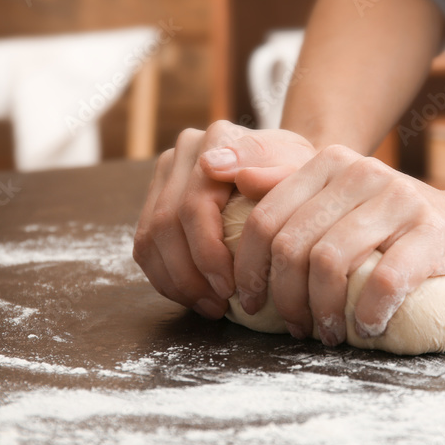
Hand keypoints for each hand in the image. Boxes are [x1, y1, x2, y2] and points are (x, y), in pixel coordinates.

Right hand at [132, 121, 316, 318]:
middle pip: (165, 224)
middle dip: (189, 276)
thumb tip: (214, 167)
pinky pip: (144, 244)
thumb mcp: (300, 174)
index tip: (230, 288)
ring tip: (207, 306)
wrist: (287, 168)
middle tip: (218, 306)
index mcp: (217, 138)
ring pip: (148, 237)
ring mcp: (166, 171)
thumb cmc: (298, 177)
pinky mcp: (155, 194)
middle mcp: (184, 150)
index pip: (194, 205)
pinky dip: (164, 277)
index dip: (206, 254)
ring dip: (174, 281)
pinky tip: (192, 296)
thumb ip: (271, 172)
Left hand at [233, 144, 444, 345]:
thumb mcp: (339, 201)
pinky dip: (366, 314)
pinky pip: (383, 281)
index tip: (251, 303)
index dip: (249, 269)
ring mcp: (401, 199)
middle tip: (291, 327)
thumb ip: (283, 187)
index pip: (265, 218)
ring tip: (327, 333)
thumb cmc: (397, 228)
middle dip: (282, 297)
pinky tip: (365, 328)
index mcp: (331, 162)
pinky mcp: (434, 232)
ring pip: (331, 262)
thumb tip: (216, 167)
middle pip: (293, 244)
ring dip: (322, 311)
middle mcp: (363, 172)